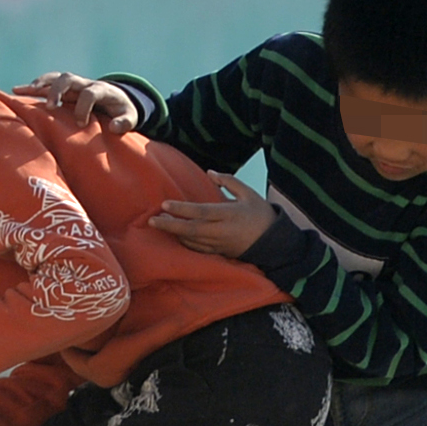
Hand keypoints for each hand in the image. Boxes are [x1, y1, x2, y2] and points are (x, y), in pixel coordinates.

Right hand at [13, 72, 137, 133]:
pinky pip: (48, 82)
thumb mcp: (130, 117)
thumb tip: (114, 128)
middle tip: (50, 108)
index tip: (81, 123)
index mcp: (102, 90)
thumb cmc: (123, 110)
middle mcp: (85, 83)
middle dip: (57, 91)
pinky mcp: (66, 89)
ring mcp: (75, 84)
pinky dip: (35, 86)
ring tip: (20, 92)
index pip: (90, 93)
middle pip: (68, 79)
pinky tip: (20, 92)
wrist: (118, 98)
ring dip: (39, 85)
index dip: (84, 107)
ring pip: (55, 78)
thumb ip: (125, 122)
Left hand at [148, 172, 274, 258]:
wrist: (274, 243)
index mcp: (229, 214)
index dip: (182, 210)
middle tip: (152, 221)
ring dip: (174, 234)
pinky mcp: (220, 252)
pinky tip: (175, 236)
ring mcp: (220, 244)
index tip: (164, 205)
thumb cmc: (261, 214)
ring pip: (192, 241)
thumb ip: (229, 181)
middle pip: (191, 230)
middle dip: (170, 226)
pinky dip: (185, 243)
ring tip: (159, 224)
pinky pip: (198, 249)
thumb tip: (210, 173)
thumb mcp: (249, 193)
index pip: (201, 212)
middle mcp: (222, 231)